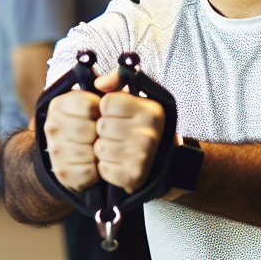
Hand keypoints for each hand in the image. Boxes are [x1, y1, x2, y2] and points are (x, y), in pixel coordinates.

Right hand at [43, 88, 101, 191]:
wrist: (70, 152)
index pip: (91, 105)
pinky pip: (89, 173)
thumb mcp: (99, 98)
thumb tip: (103, 83)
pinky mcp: (62, 172)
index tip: (99, 114)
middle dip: (101, 133)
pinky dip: (96, 171)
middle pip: (90, 130)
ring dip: (100, 153)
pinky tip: (93, 164)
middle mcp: (52, 126)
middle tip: (99, 134)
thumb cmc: (91, 122)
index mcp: (59, 104)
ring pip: (90, 153)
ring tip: (97, 148)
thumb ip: (110, 82)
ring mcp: (55, 150)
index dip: (101, 111)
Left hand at [93, 71, 165, 192]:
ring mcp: (143, 157)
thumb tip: (99, 83)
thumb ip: (117, 83)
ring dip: (104, 148)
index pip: (106, 102)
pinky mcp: (133, 177)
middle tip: (118, 133)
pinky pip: (102, 168)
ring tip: (119, 147)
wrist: (161, 164)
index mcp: (151, 111)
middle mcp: (150, 134)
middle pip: (101, 126)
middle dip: (104, 129)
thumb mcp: (136, 100)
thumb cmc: (141, 128)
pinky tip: (119, 162)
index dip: (106, 108)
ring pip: (99, 148)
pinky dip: (107, 167)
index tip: (117, 113)